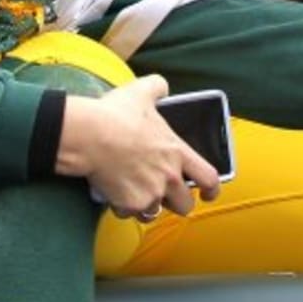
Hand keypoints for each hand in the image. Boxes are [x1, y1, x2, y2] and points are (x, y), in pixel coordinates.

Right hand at [57, 74, 220, 216]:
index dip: (213, 189)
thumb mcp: (142, 91)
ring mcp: (150, 194)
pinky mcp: (129, 205)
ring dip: (147, 205)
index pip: (209, 178)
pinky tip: (115, 191)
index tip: (208, 193)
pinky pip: (129, 214)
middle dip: (176, 202)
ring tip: (134, 189)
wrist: (89, 135)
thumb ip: (159, 87)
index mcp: (178, 153)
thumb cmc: (116, 114)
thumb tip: (162, 88)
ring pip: (155, 212)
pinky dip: (123, 207)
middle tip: (164, 193)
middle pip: (185, 205)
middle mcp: (169, 177)